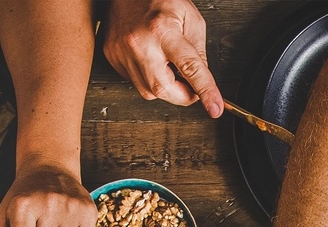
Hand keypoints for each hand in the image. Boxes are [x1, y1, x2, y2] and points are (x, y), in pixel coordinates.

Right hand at [103, 0, 223, 115]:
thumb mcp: (190, 19)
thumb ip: (199, 53)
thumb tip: (201, 81)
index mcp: (162, 30)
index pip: (189, 68)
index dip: (204, 91)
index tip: (214, 108)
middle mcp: (140, 43)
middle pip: (164, 88)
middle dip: (182, 95)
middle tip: (190, 85)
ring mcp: (122, 52)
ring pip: (149, 91)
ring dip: (165, 86)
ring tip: (167, 64)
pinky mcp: (113, 57)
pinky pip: (135, 82)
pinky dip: (149, 78)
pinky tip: (151, 60)